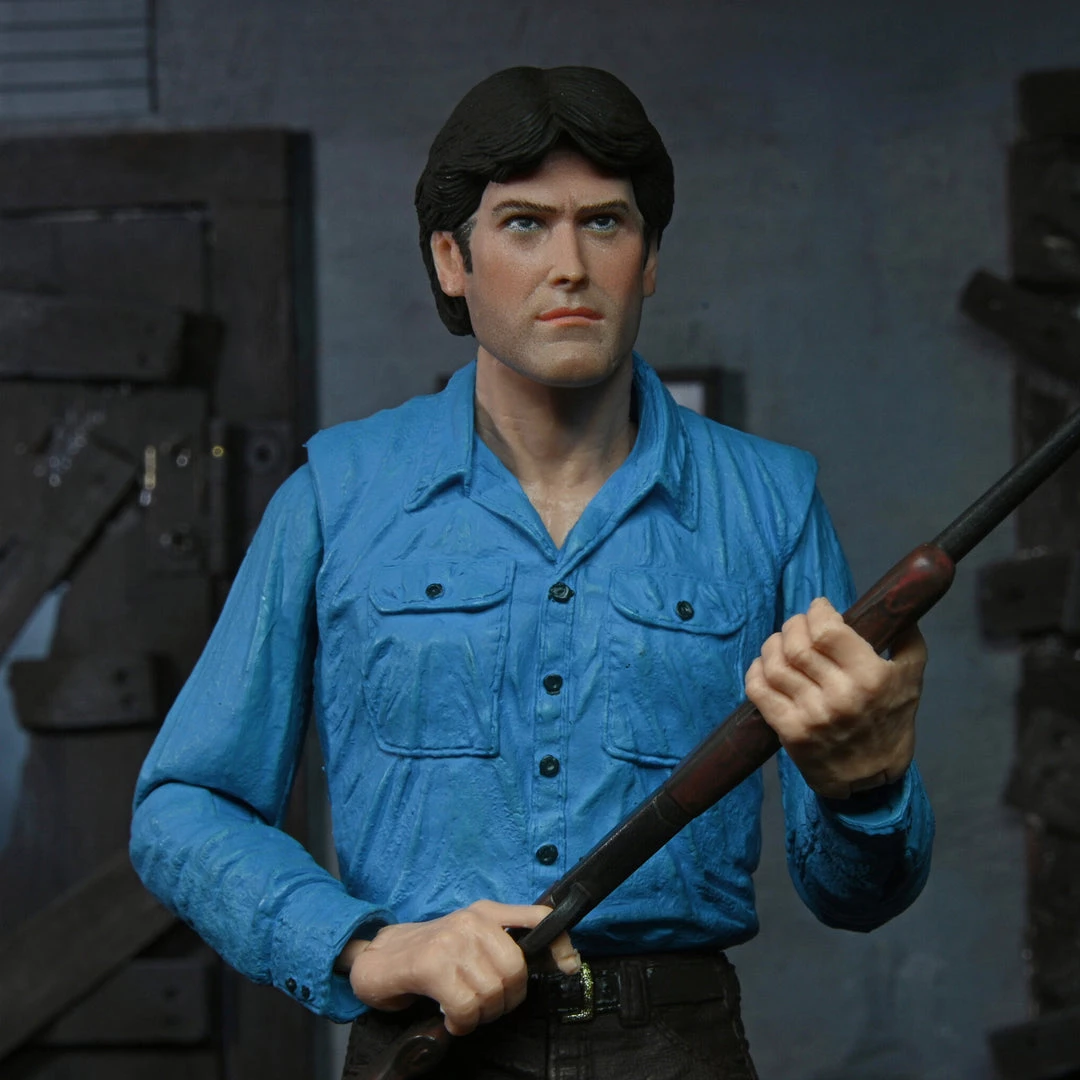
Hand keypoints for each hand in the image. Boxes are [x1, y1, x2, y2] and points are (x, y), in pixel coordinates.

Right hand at [337, 900, 579, 1034]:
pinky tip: (450, 1018)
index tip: (569, 966)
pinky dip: (462, 1023)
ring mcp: (452, 940)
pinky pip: (466, 1007)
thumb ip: (502, 946)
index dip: (559, 944)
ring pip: (492, 992)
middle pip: (516, 969)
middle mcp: (473, 920)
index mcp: (486, 912)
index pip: (536, 918)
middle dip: (506, 1000)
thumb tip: (549, 962)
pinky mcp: (432, 964)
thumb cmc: (427, 956)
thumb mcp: (470, 942)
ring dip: (480, 1015)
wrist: (375, 959)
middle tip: (485, 1007)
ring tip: (462, 1011)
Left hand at [744, 597, 926, 799]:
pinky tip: (765, 666)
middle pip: (797, 645)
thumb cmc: (892, 721)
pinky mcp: (790, 732)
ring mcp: (811, 716)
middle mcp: (839, 697)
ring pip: (774, 665)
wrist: (872, 777)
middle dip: (794, 625)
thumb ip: (906, 638)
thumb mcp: (911, 679)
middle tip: (799, 625)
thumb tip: (893, 602)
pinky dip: (755, 671)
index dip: (817, 612)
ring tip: (781, 643)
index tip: (819, 609)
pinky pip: (758, 691)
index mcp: (871, 678)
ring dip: (772, 645)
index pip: (827, 630)